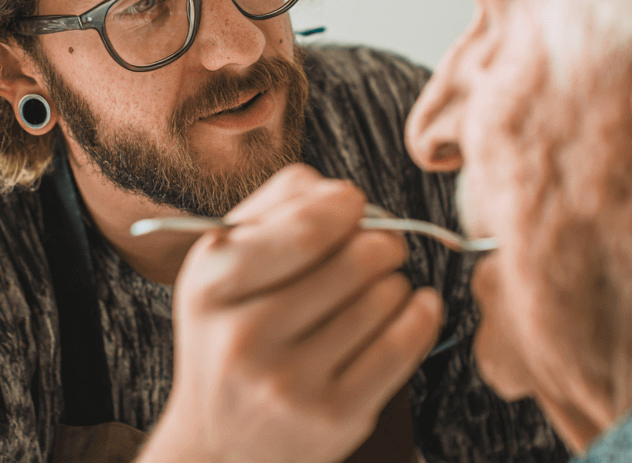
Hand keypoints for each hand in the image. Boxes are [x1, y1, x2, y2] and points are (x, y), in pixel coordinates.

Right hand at [140, 164, 441, 462]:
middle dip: (380, 242)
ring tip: (376, 289)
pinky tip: (414, 305)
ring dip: (394, 282)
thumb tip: (341, 193)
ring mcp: (291, 382)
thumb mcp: (222, 269)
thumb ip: (275, 210)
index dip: (345, 205)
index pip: (307, 226)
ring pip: (384, 297)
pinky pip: (403, 345)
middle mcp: (245, 335)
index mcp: (211, 285)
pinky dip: (421, 315)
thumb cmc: (230, 337)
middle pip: (356, 257)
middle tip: (379, 246)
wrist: (220, 445)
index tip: (354, 205)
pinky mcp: (335, 417)